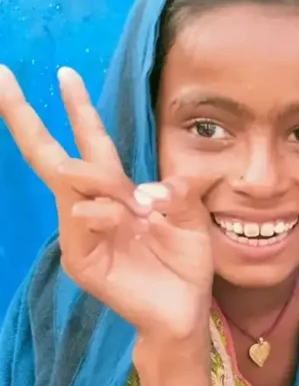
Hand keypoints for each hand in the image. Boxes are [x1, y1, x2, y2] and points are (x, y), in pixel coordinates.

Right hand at [0, 65, 215, 340]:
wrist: (185, 312)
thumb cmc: (185, 265)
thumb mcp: (192, 220)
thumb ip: (178, 194)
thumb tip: (150, 187)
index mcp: (120, 193)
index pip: (93, 143)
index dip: (79, 109)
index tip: (65, 74)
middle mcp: (94, 207)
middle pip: (52, 156)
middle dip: (24, 117)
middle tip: (1, 77)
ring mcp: (81, 234)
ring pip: (71, 182)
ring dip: (103, 180)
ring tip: (138, 205)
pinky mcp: (81, 260)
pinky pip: (80, 218)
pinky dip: (102, 210)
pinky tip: (124, 216)